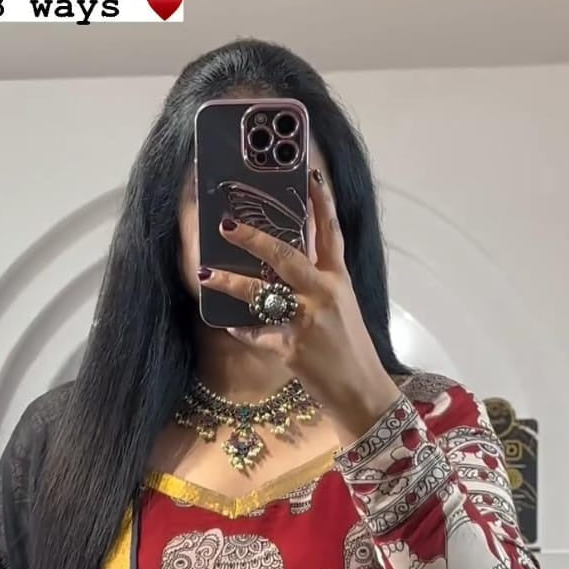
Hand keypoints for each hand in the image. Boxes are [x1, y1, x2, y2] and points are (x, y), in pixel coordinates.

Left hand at [199, 169, 400, 444]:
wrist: (363, 392)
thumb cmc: (351, 349)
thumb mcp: (343, 308)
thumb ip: (320, 285)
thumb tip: (288, 264)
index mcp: (339, 281)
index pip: (331, 234)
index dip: (321, 204)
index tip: (309, 176)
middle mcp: (324, 295)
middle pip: (286, 257)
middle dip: (254, 238)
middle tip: (228, 224)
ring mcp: (307, 322)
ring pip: (262, 295)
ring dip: (230, 282)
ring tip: (205, 273)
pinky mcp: (292, 349)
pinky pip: (258, 335)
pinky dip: (243, 330)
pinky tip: (229, 324)